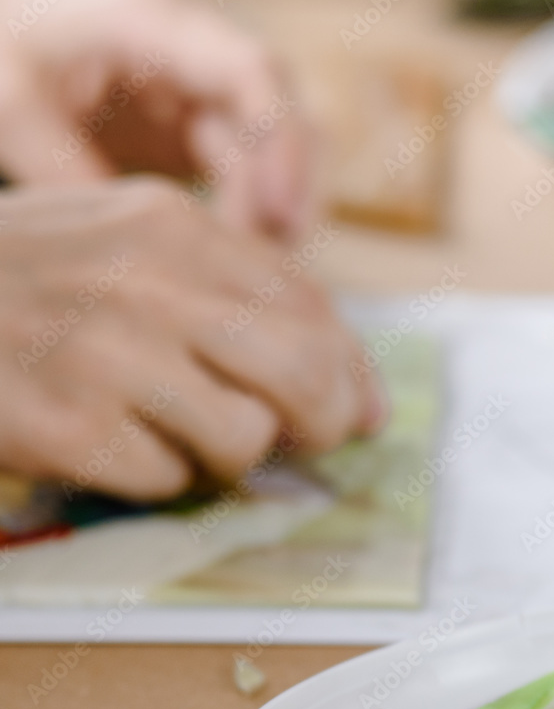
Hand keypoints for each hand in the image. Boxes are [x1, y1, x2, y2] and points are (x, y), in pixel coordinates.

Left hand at [0, 0, 312, 240]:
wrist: (7, 32)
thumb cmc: (5, 47)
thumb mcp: (13, 105)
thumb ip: (71, 170)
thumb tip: (140, 250)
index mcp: (155, 29)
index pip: (252, 72)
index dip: (281, 141)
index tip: (278, 212)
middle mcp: (200, 61)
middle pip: (288, 119)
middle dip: (293, 194)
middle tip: (273, 263)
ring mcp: (207, 100)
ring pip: (280, 156)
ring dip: (279, 213)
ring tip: (257, 270)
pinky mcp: (202, 137)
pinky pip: (252, 180)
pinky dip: (255, 221)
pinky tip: (239, 259)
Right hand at [0, 178, 384, 500]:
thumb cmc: (29, 279)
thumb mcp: (130, 246)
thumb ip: (237, 296)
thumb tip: (350, 388)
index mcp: (175, 229)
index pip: (311, 307)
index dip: (355, 372)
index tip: (366, 412)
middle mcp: (150, 284)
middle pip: (303, 374)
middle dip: (327, 423)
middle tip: (314, 444)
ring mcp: (106, 354)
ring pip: (244, 437)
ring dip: (232, 455)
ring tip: (187, 437)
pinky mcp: (66, 426)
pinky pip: (167, 479)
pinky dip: (159, 478)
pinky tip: (118, 448)